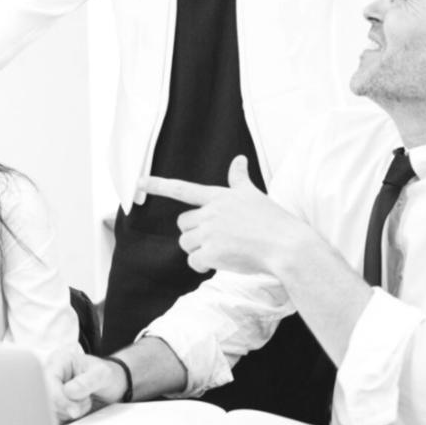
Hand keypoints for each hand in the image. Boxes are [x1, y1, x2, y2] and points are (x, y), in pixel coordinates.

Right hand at [53, 352, 126, 423]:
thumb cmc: (106, 375)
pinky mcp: (54, 402)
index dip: (59, 399)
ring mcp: (52, 389)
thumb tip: (69, 392)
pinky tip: (79, 409)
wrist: (113, 385)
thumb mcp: (103, 374)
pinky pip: (55, 416)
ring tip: (85, 401)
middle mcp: (51, 374)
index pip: (47, 383)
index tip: (75, 410)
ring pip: (51, 410)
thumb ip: (87, 382)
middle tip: (86, 401)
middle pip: (46, 399)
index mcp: (59, 360)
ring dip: (69, 412)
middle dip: (67, 407)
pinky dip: (68, 417)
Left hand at [141, 156, 314, 276]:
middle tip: (217, 238)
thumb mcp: (254, 195)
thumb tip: (239, 159)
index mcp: (220, 197)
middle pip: (183, 224)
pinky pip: (194, 261)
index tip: (139, 182)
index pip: (183, 189)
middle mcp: (211, 212)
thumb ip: (239, 179)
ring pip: (186, 244)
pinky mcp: (212, 252)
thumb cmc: (274, 222)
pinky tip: (223, 262)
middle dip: (194, 233)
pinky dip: (204, 265)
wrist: (286, 246)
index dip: (159, 185)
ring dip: (199, 250)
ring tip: (224, 250)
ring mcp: (210, 232)